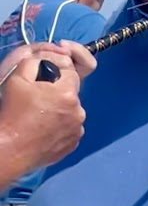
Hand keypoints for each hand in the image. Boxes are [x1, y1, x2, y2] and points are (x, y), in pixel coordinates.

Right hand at [0, 43, 88, 169]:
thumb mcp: (19, 76)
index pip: (71, 71)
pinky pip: (69, 127)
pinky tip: (43, 127)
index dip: (57, 71)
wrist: (12, 147)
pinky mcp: (74, 143)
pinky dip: (60, 125)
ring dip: (60, 108)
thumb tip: (55, 58)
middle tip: (37, 98)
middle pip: (71, 92)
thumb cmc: (14, 111)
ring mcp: (77, 130)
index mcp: (68, 93)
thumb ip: (39, 60)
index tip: (43, 78)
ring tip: (39, 114)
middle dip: (58, 91)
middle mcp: (79, 112)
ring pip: (71, 110)